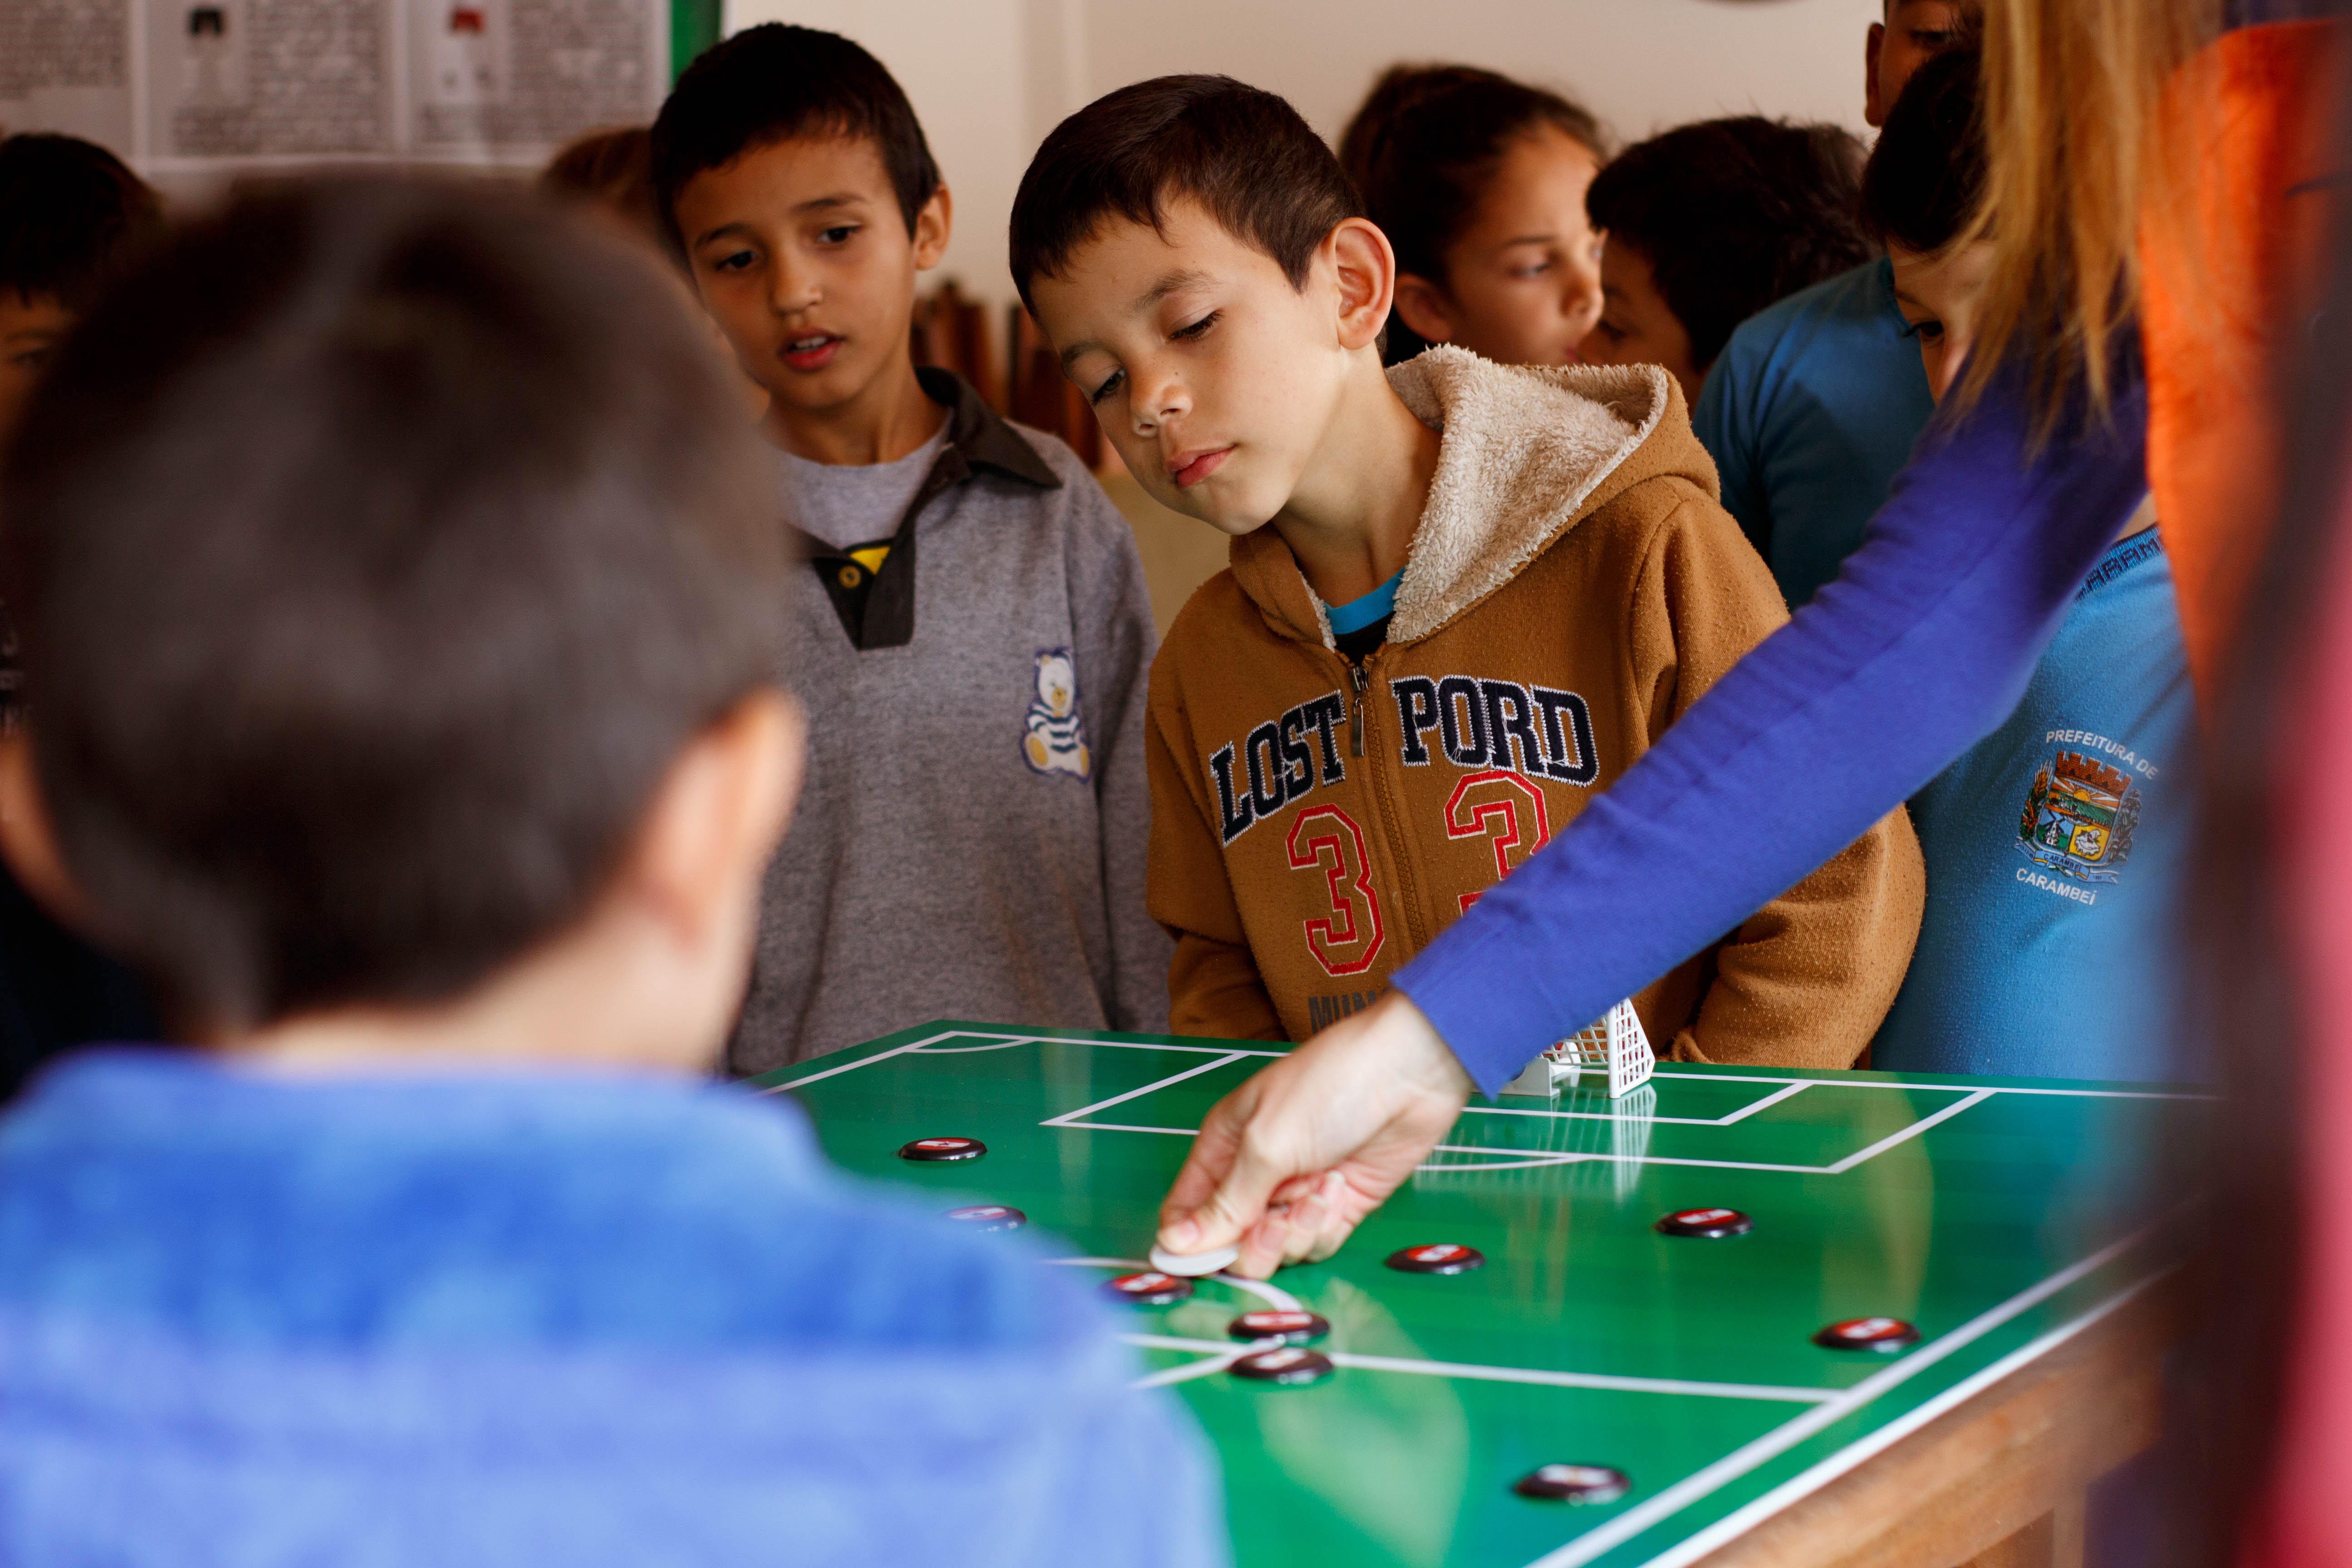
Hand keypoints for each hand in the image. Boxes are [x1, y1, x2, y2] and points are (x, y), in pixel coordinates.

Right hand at [1155, 991, 1473, 1277]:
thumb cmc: (1331, 1085)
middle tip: (1276, 1221)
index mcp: (1225, 1147)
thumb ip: (1225, 1202)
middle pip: (1234, 1241)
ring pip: (1278, 1249)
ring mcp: (1299, 1192)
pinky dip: (1327, 1226)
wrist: (1409, 1073)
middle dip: (1255, 1242)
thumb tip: (1176, 1244)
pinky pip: (1318, 1243)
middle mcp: (1258, 1174)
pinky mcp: (1337, 1206)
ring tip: (1320, 1191)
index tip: (1203, 1261)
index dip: (1190, 1243)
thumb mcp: (1266, 1143)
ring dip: (1299, 1229)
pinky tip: (1339, 1189)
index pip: (1187, 1211)